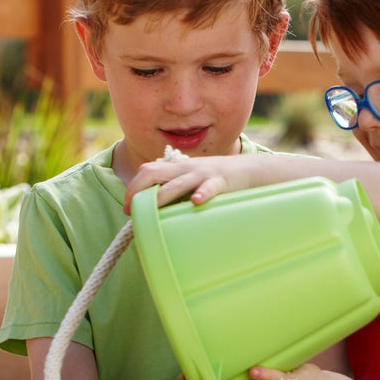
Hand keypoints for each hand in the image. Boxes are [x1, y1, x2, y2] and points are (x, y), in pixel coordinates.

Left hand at [123, 155, 245, 214]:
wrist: (251, 170)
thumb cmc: (219, 180)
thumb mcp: (194, 180)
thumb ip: (177, 190)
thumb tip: (157, 211)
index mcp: (177, 168)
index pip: (147, 171)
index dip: (133, 187)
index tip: (128, 208)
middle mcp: (186, 169)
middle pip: (153, 173)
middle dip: (137, 190)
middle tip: (132, 211)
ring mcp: (203, 174)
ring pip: (177, 183)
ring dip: (162, 195)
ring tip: (152, 208)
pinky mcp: (221, 182)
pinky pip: (210, 187)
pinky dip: (202, 194)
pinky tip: (196, 202)